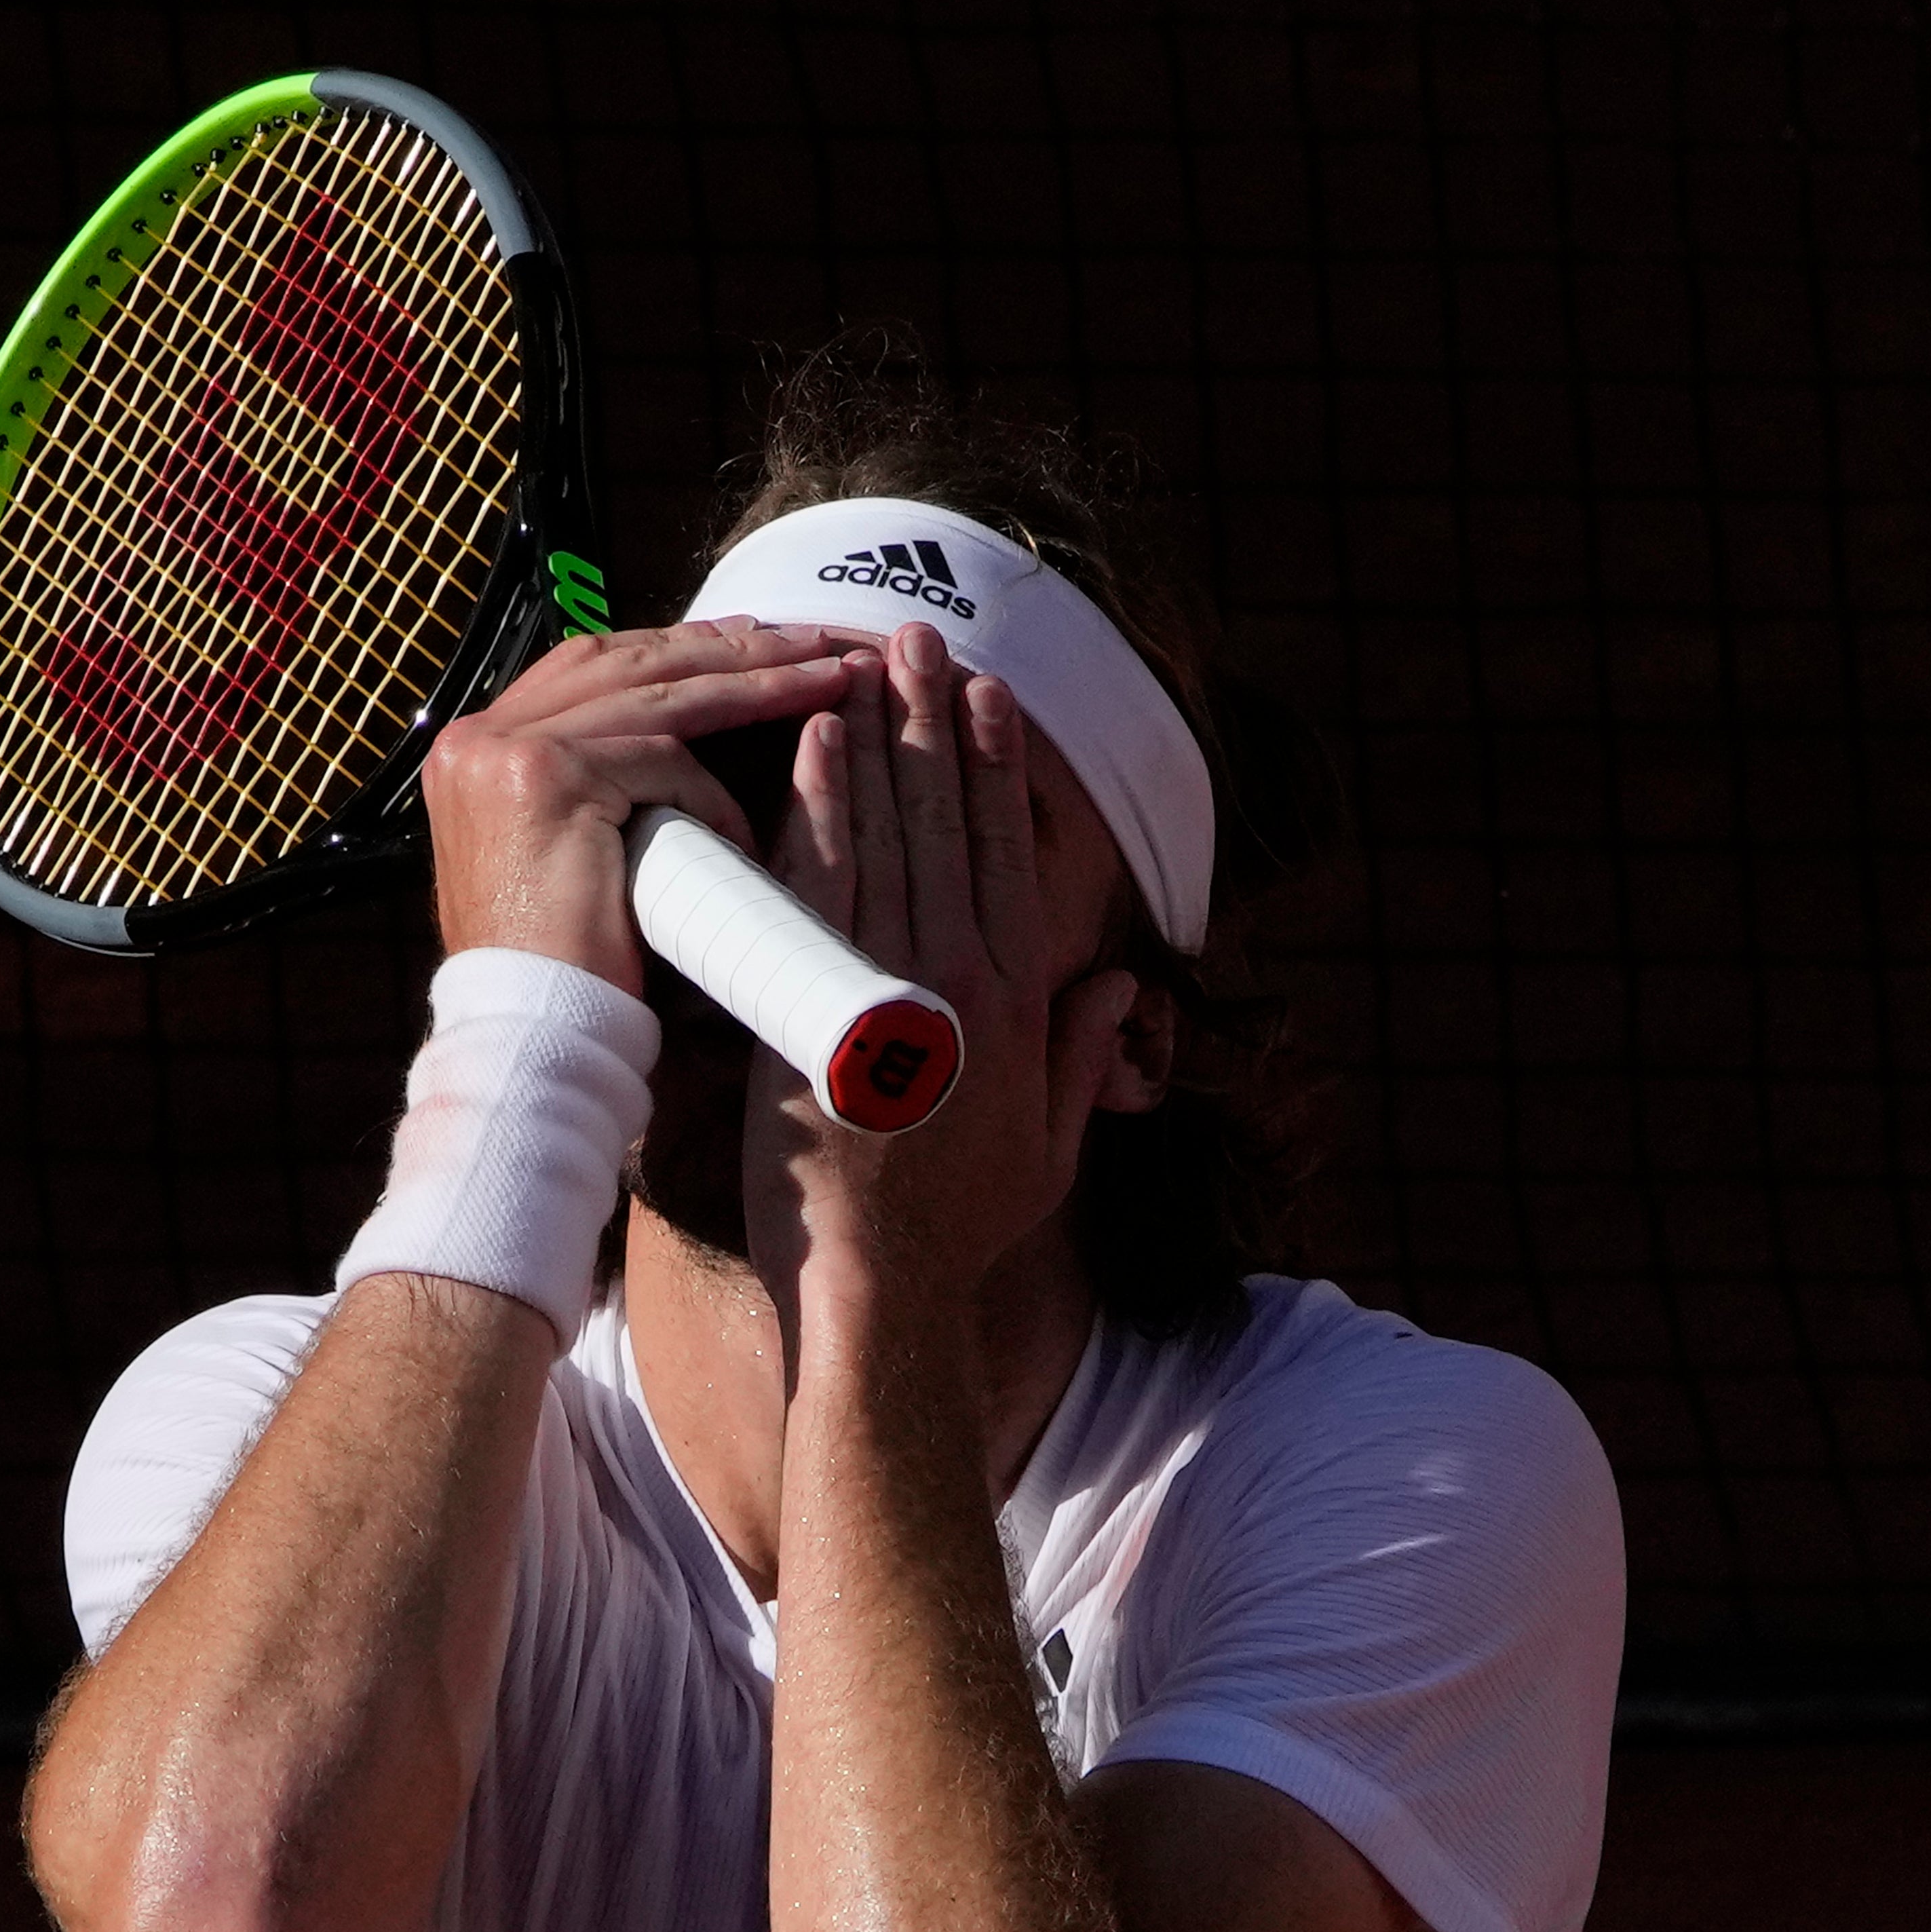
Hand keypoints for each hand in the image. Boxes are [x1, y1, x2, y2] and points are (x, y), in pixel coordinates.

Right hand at [422, 620, 849, 992]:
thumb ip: (595, 787)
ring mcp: (501, 750)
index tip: (750, 642)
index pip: (588, 667)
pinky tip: (750, 834)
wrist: (527, 1034)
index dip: (674, 649)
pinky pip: (662, 763)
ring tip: (831, 676)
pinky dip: (715, 798)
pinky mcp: (545, 777)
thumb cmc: (562, 967)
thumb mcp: (568, 853)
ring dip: (755, 684)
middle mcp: (475, 737)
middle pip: (625, 662)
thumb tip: (677, 741)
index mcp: (474, 748)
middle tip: (813, 638)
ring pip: (656, 698)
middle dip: (728, 648)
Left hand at [743, 623, 1147, 1332]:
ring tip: (864, 659)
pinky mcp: (823, 1002)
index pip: (1010, 856)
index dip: (998, 770)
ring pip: (888, 831)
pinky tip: (813, 740)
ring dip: (876, 737)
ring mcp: (894, 985)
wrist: (883, 1291)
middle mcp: (965, 979)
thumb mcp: (1052, 1149)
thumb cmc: (956, 1233)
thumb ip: (1084, 1059)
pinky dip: (820, 803)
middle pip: (950, 821)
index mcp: (1020, 1004)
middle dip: (934, 721)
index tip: (988, 699)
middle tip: (918, 640)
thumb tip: (1117, 988)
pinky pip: (821, 878)